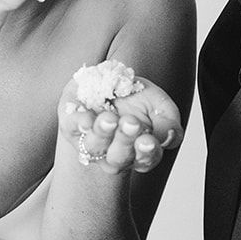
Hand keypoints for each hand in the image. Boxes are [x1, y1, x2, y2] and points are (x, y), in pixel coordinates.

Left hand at [58, 75, 182, 173]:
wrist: (109, 79)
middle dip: (124, 141)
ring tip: (109, 118)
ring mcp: (90, 140)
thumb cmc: (137, 97)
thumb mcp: (161, 106)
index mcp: (138, 152)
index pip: (144, 159)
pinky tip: (86, 119)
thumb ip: (169, 124)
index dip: (146, 152)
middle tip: (130, 123)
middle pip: (117, 158)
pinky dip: (78, 124)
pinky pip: (71, 129)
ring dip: (102, 134)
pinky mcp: (70, 125)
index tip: (147, 140)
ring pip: (93, 147)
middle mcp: (112, 153)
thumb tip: (168, 137)